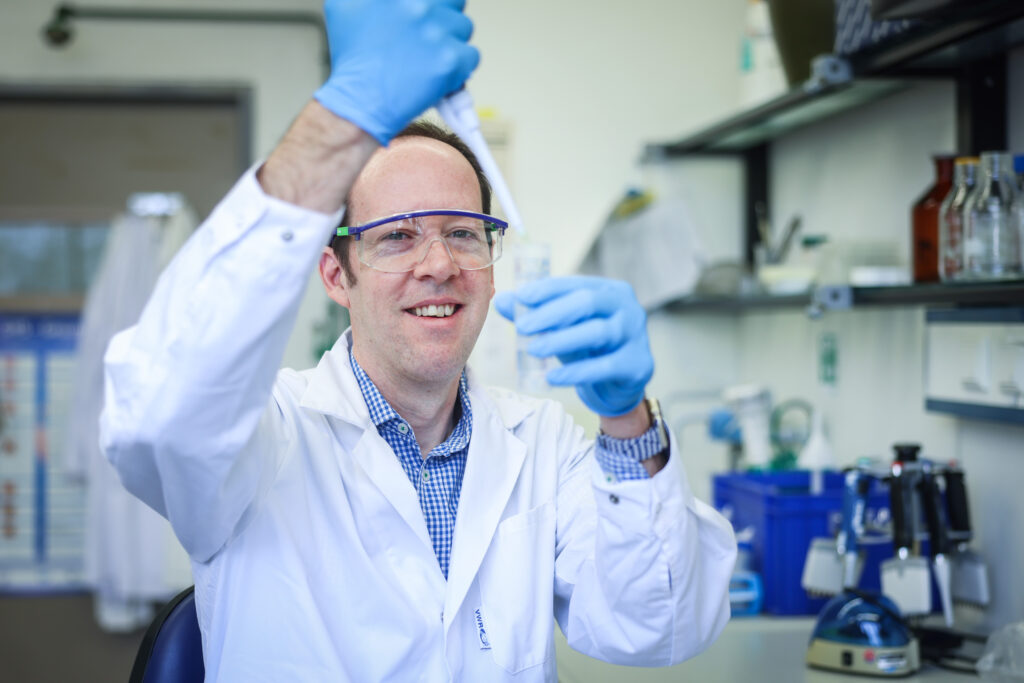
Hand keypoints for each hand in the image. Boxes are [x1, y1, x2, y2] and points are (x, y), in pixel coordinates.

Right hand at [314, 0, 479, 144]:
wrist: (359, 102)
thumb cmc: (352, 60)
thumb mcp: (345, 8)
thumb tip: (385, 0)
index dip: (434, 6)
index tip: (428, 17)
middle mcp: (419, 7)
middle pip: (454, 3)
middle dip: (445, 18)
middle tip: (431, 38)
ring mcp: (436, 33)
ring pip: (464, 28)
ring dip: (452, 43)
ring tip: (430, 59)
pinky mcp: (450, 61)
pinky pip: (471, 57)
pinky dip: (460, 68)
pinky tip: (439, 75)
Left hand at [494, 276, 653, 416]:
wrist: (618, 386)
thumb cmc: (589, 348)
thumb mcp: (562, 328)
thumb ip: (534, 313)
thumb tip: (501, 300)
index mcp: (609, 290)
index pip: (574, 284)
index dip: (546, 290)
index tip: (520, 298)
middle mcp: (628, 307)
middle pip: (588, 302)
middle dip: (552, 313)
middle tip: (522, 326)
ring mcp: (636, 335)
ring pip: (598, 332)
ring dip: (561, 340)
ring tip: (533, 349)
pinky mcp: (638, 365)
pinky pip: (605, 366)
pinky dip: (576, 372)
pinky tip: (553, 376)